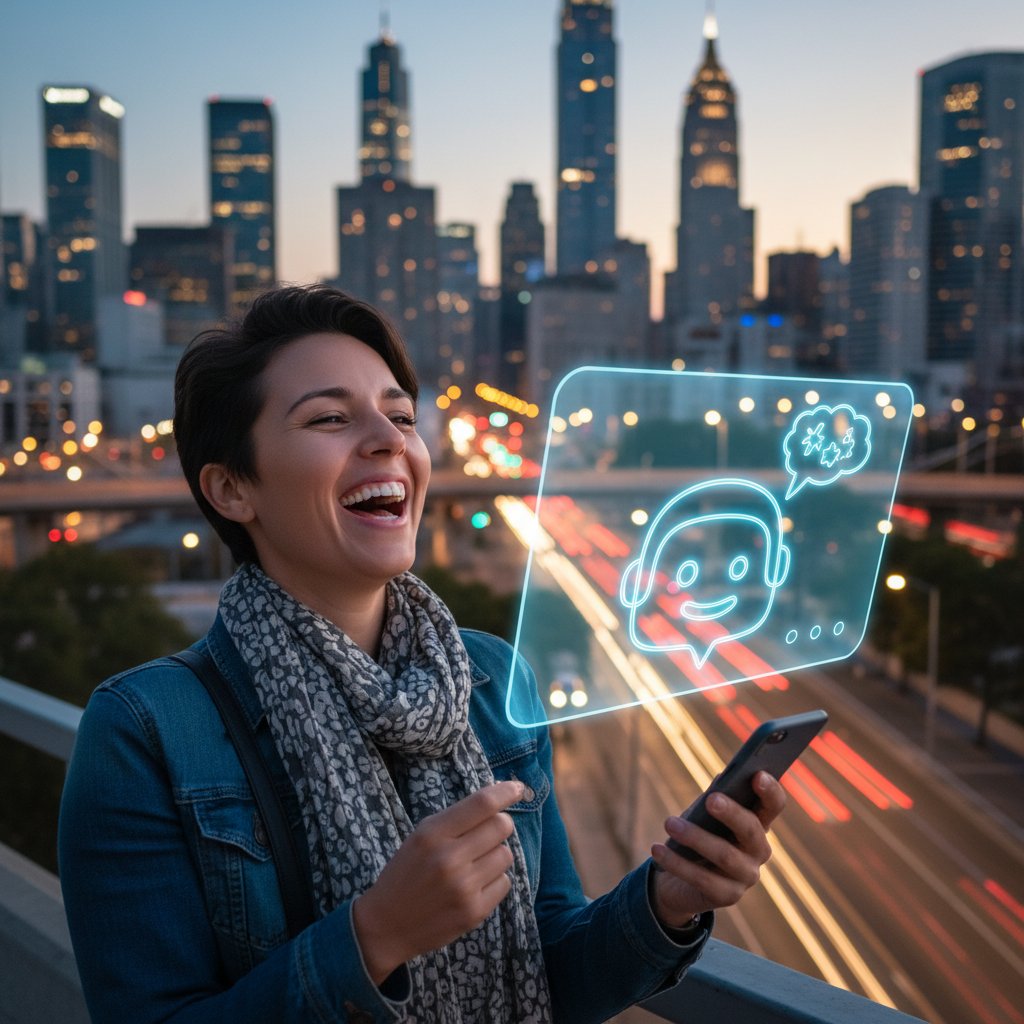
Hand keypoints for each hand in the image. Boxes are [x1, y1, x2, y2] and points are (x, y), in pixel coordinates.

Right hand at [353, 780, 522, 982]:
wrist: (387, 925)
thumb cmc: (407, 872)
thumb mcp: (421, 837)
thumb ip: (456, 818)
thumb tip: (498, 797)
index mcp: (432, 834)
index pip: (482, 804)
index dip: (505, 792)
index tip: (518, 787)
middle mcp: (450, 858)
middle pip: (501, 826)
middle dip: (501, 825)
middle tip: (487, 833)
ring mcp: (464, 887)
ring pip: (506, 854)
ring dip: (495, 854)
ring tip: (474, 863)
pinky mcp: (475, 912)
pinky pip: (505, 882)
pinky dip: (494, 880)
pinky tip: (474, 885)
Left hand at [649, 771, 785, 929]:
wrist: (680, 881)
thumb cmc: (698, 835)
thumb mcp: (704, 814)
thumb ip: (715, 797)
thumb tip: (722, 779)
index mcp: (757, 823)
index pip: (773, 806)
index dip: (770, 790)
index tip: (757, 774)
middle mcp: (759, 851)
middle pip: (751, 829)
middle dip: (731, 813)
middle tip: (711, 799)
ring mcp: (746, 876)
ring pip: (725, 855)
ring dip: (695, 837)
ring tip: (669, 823)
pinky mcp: (728, 896)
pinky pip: (702, 879)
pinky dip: (677, 863)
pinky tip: (658, 849)